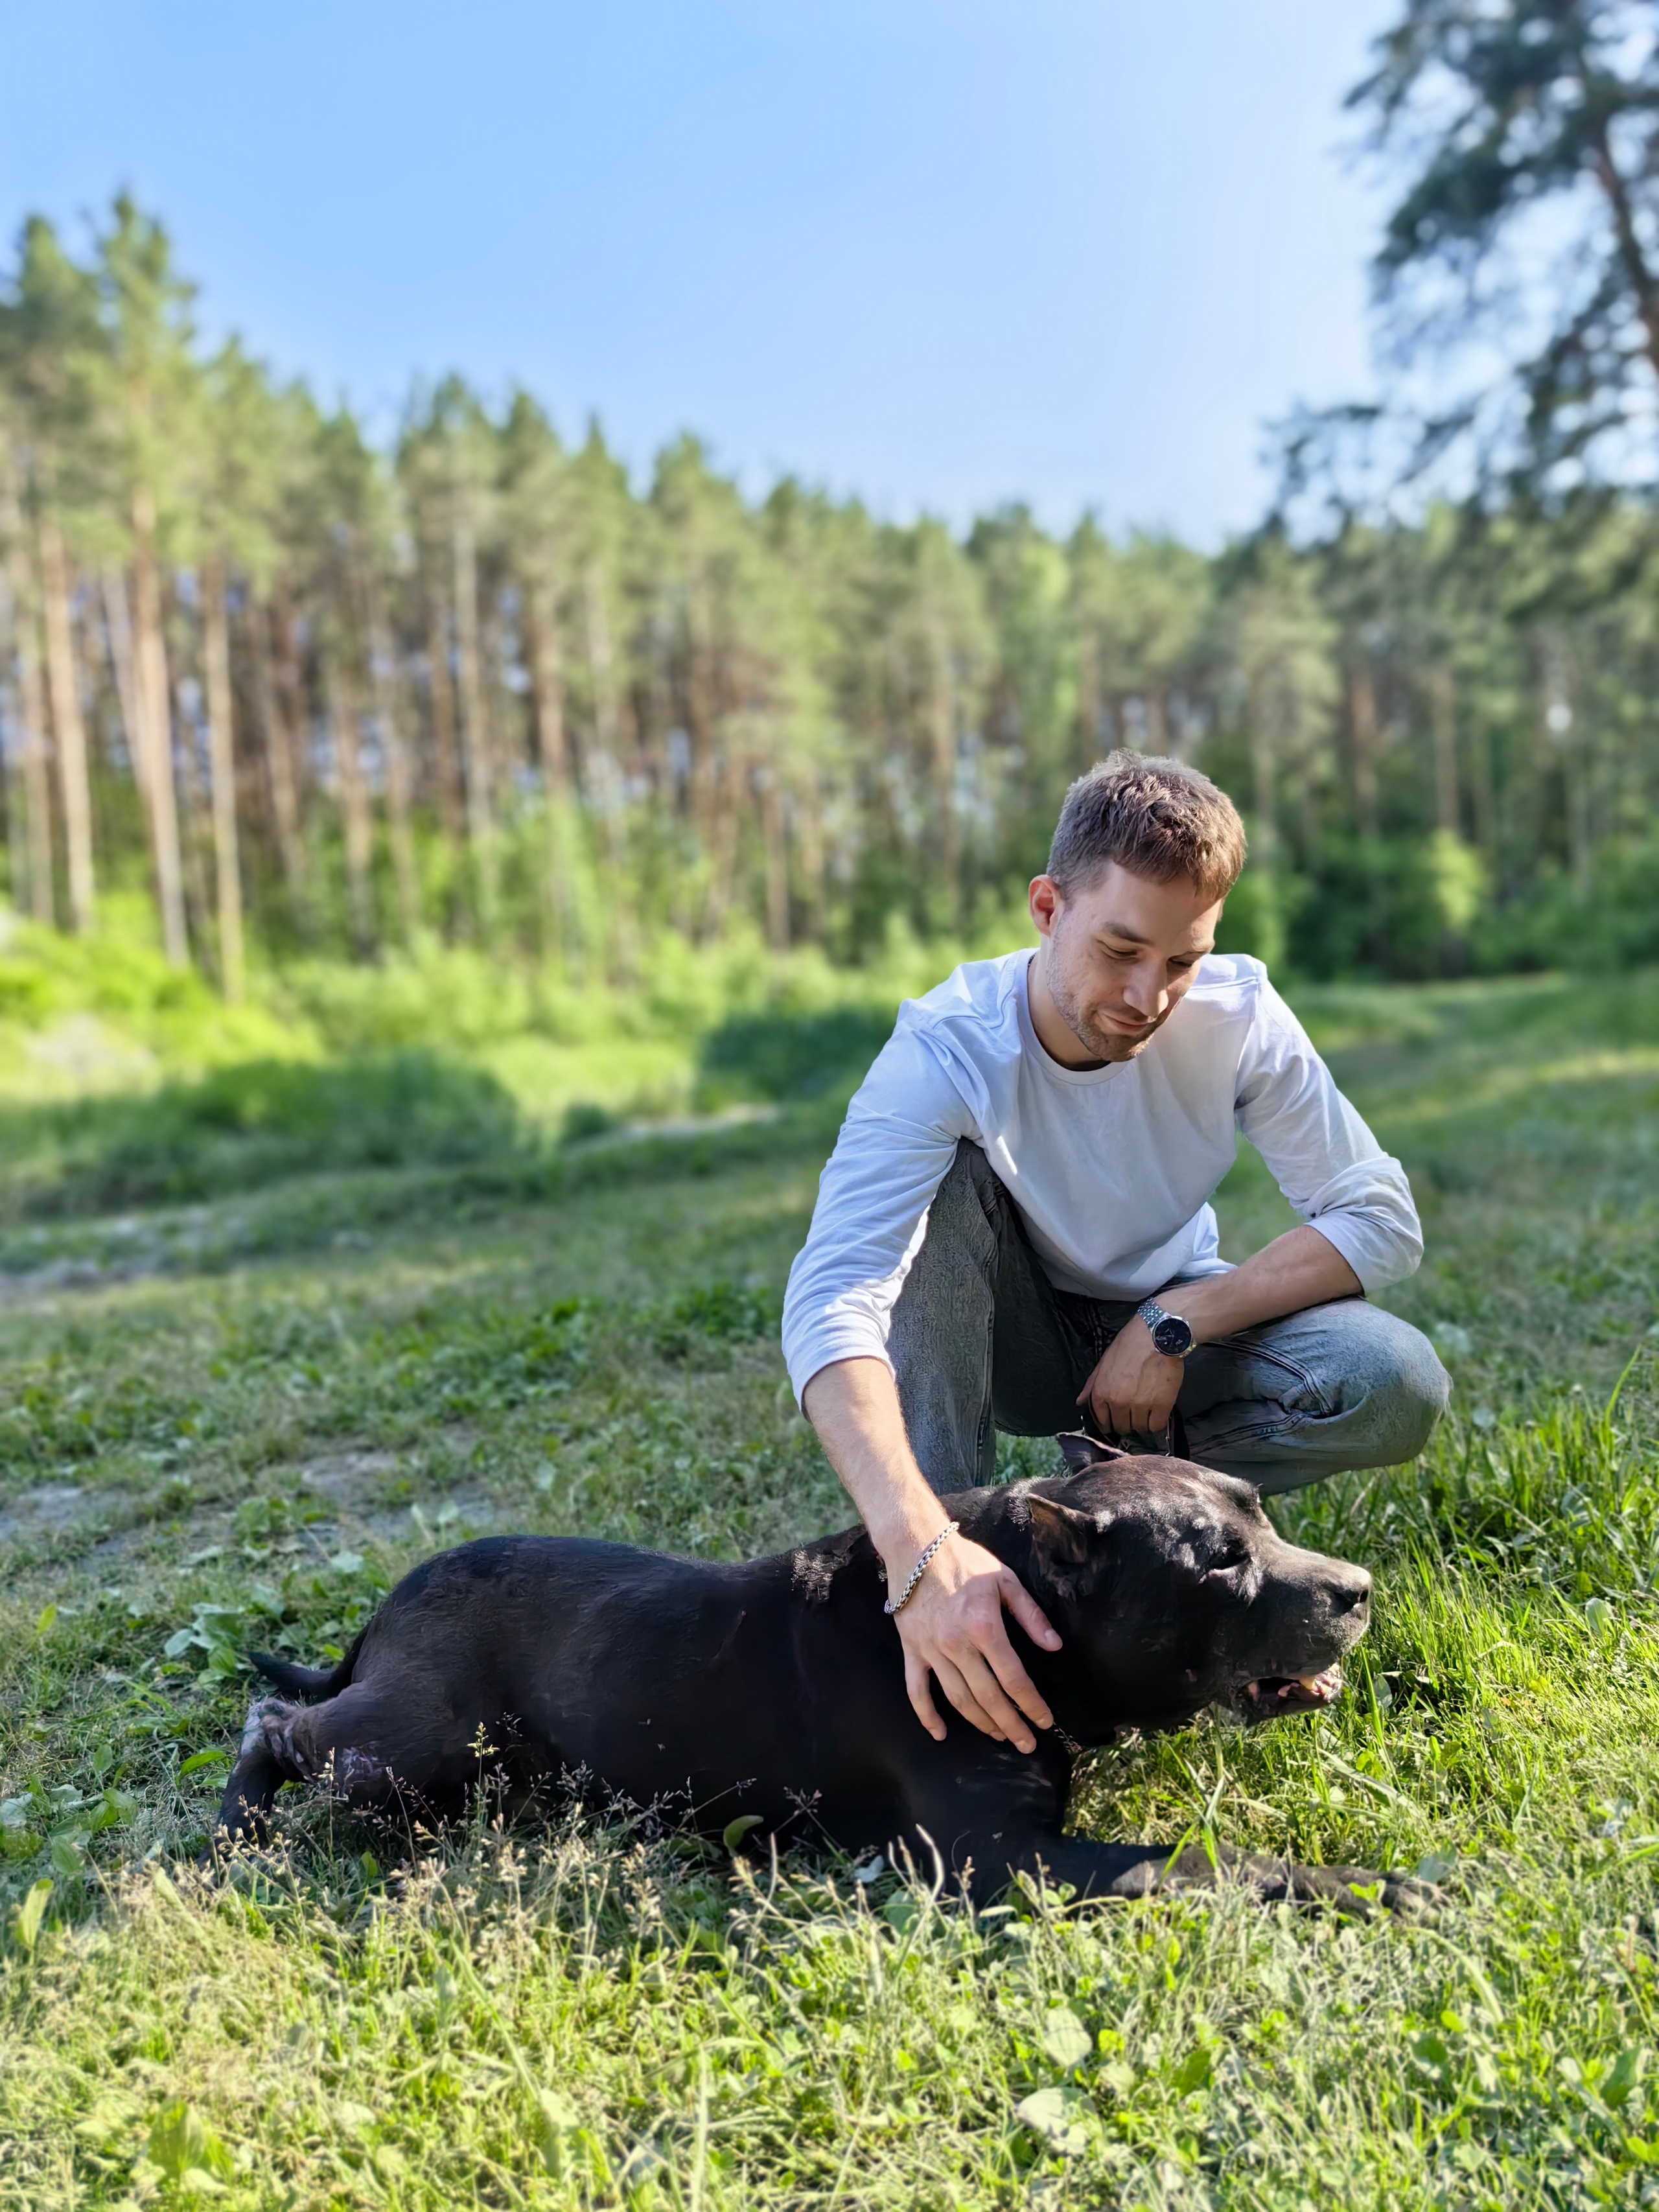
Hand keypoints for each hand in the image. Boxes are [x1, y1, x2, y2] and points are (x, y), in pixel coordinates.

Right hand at [890, 1531, 1060, 1751]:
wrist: (916, 1547)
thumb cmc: (966, 1561)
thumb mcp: (1006, 1580)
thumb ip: (1031, 1616)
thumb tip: (1054, 1647)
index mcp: (984, 1627)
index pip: (1013, 1678)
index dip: (1031, 1705)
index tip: (1044, 1722)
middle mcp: (957, 1644)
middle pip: (988, 1697)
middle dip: (1011, 1724)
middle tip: (1026, 1744)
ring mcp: (931, 1650)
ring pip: (957, 1699)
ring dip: (980, 1723)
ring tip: (999, 1737)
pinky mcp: (912, 1650)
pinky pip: (916, 1690)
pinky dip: (927, 1716)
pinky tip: (940, 1735)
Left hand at [1077, 1315, 1184, 1440]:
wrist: (1156, 1334)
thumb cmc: (1129, 1344)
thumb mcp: (1104, 1362)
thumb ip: (1091, 1385)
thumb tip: (1080, 1401)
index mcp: (1101, 1393)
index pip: (1102, 1422)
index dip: (1110, 1422)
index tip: (1116, 1419)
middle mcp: (1118, 1402)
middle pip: (1121, 1427)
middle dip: (1126, 1422)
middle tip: (1133, 1413)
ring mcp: (1140, 1406)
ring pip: (1139, 1428)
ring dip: (1142, 1423)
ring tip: (1146, 1410)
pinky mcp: (1161, 1405)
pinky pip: (1156, 1426)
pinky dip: (1157, 1422)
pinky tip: (1157, 1412)